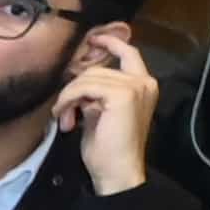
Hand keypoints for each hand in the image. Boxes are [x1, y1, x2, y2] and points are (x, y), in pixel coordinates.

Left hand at [57, 22, 158, 191]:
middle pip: (97, 69)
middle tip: (65, 113)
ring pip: (87, 77)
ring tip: (67, 119)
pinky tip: (67, 118)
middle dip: (75, 88)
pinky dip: (69, 100)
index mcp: (143, 85)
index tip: (91, 39)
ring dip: (69, 97)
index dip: (110, 43)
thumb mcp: (100, 112)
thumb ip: (96, 92)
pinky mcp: (122, 94)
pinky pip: (84, 86)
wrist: (117, 170)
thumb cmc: (108, 147)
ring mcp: (135, 87)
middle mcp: (144, 82)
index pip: (129, 53)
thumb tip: (77, 78)